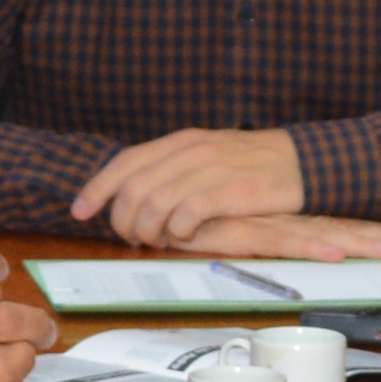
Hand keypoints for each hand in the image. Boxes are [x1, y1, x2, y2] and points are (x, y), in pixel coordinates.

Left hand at [70, 128, 314, 249]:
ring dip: (148, 229)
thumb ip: (171, 170)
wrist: (301, 162)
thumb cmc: (250, 165)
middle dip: (123, 220)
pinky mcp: (230, 190)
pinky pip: (187, 215)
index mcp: (180, 141)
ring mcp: (210, 169)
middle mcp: (190, 151)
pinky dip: (177, 231)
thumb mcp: (206, 155)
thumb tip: (132, 196)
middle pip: (134, 188)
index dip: (97, 188)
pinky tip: (184, 236)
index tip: (80, 211)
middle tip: (131, 238)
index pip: (125, 162)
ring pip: (155, 204)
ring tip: (158, 240)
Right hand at [197, 211, 380, 261]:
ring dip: (360, 240)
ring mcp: (263, 220)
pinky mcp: (239, 230)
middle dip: (380, 236)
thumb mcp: (231, 230)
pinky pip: (279, 241)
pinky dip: (308, 248)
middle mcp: (280, 215)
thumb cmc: (187, 214)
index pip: (334, 222)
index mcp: (284, 215)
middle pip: (338, 226)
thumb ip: (258, 236)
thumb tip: (299, 247)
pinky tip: (333, 255)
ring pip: (319, 232)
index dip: (373, 230)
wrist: (144, 192)